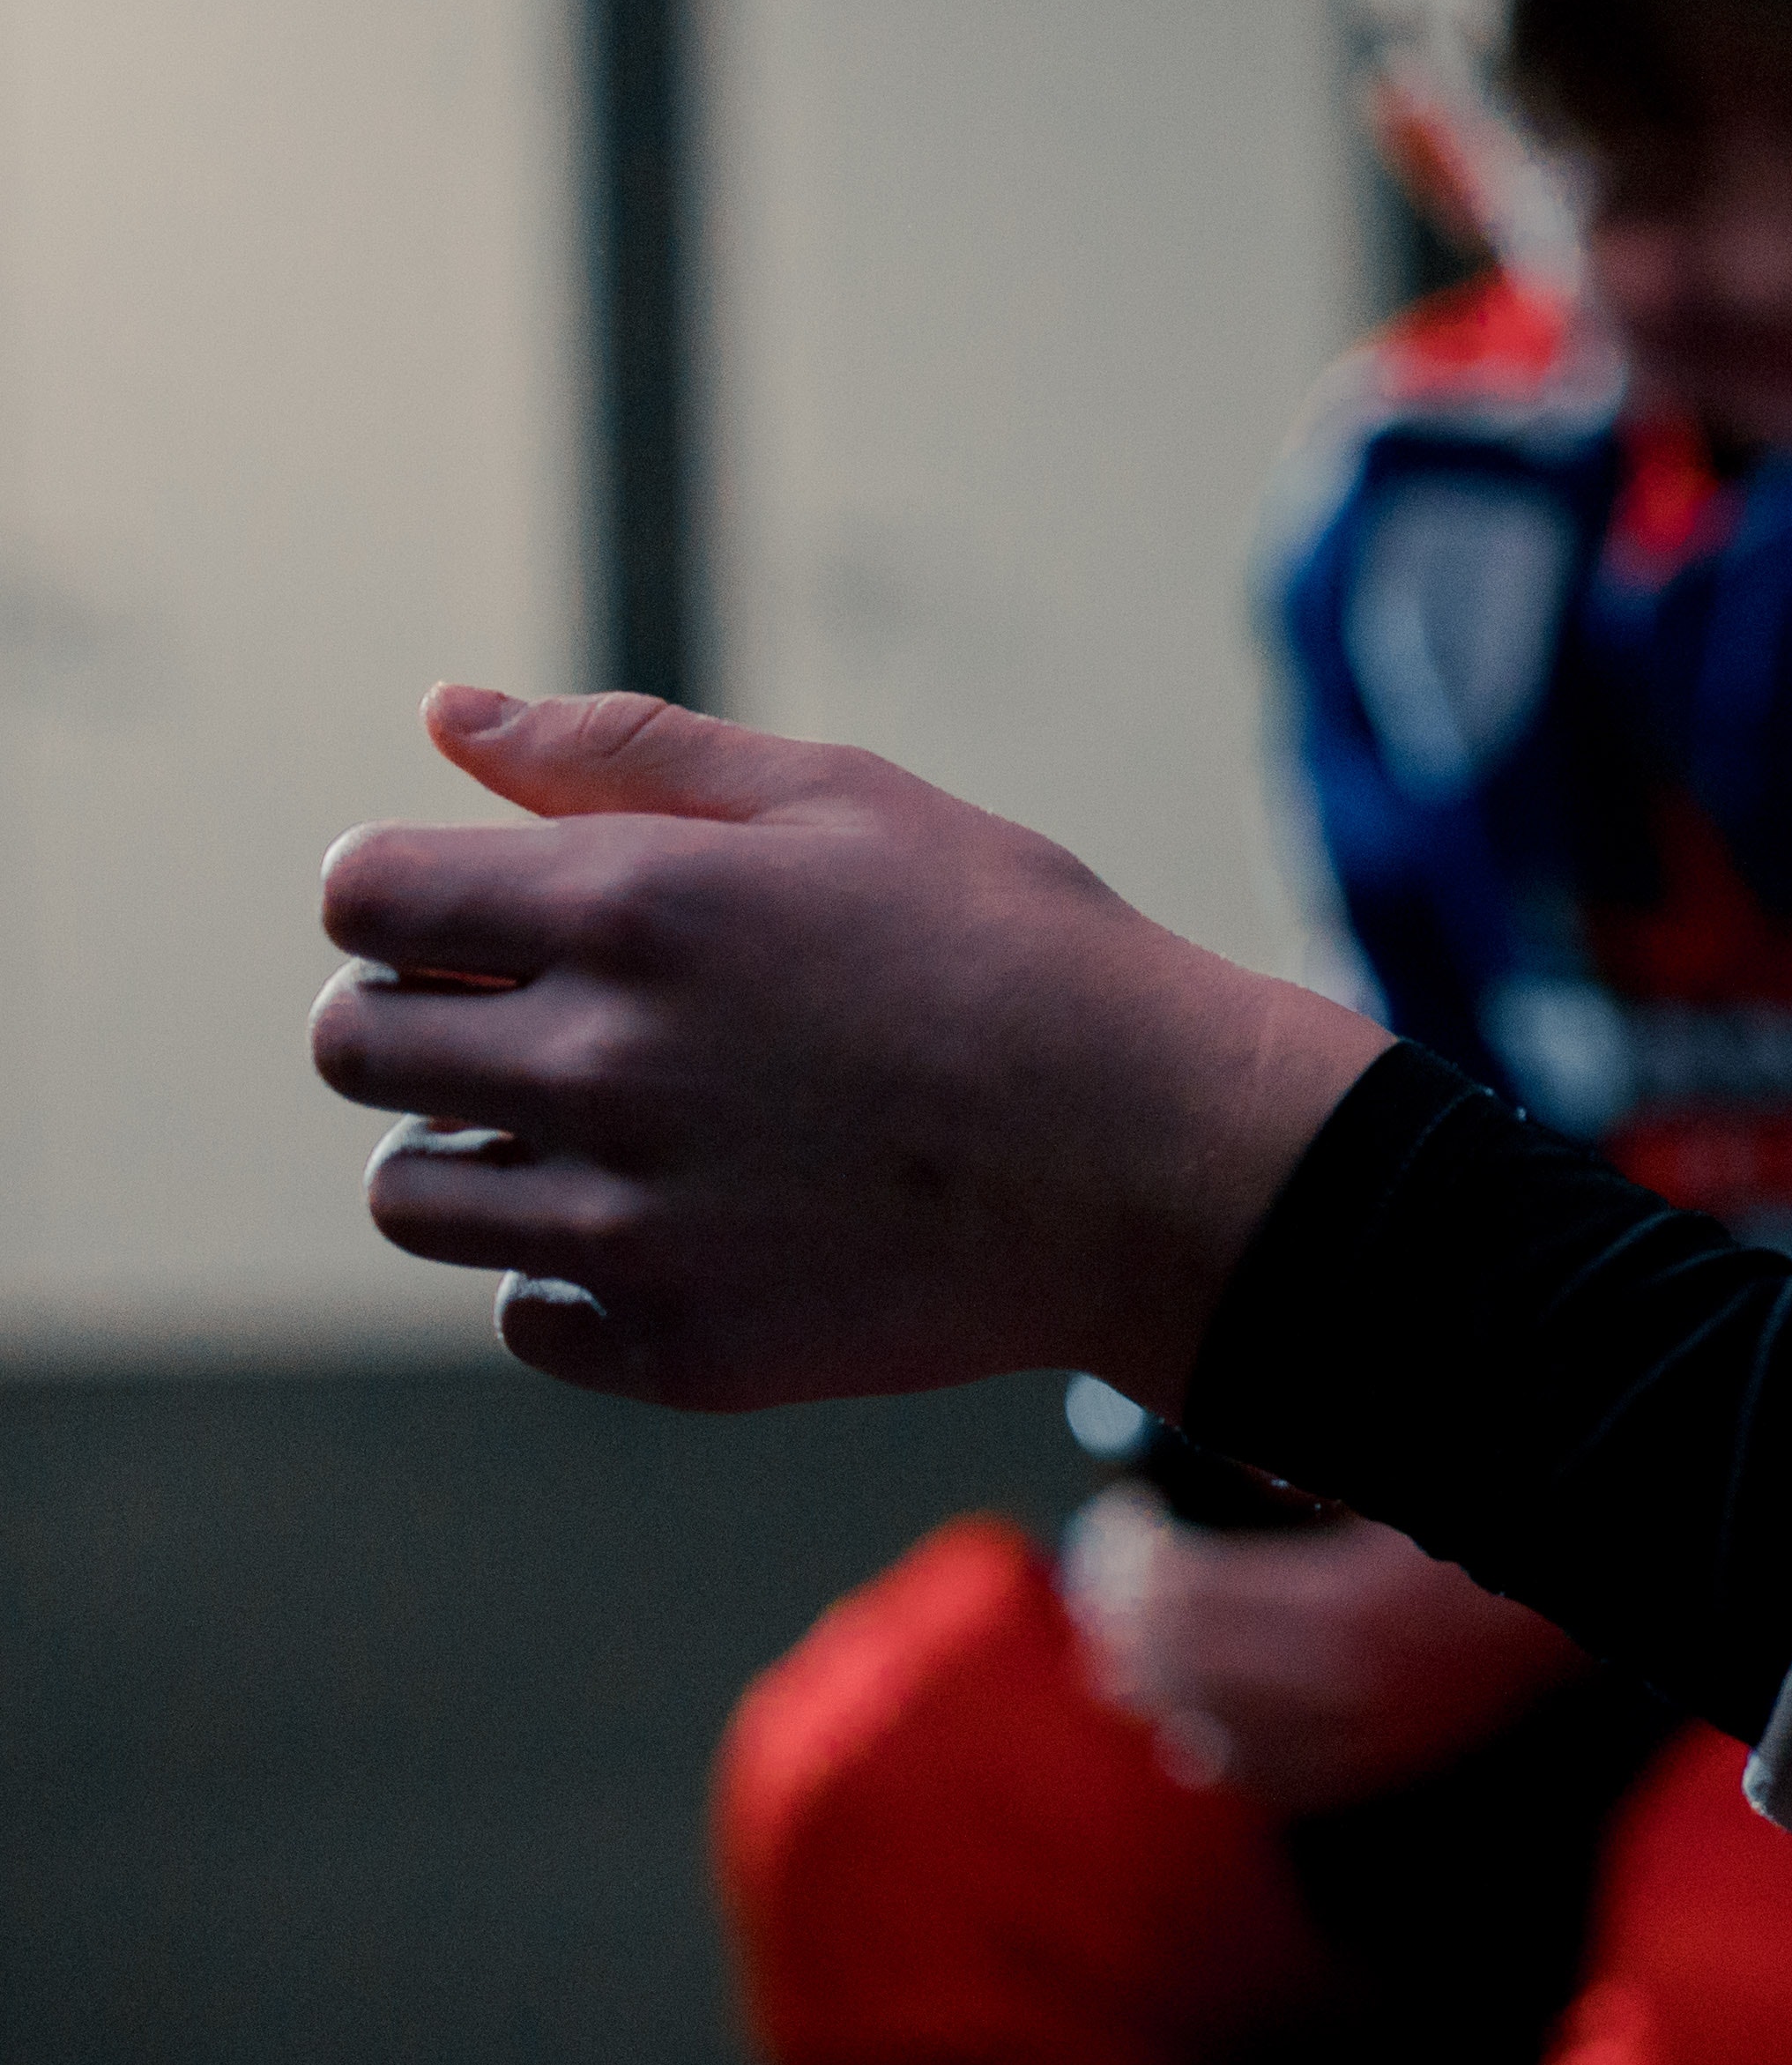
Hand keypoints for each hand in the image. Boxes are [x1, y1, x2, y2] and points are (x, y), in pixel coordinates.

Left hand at [310, 686, 1392, 1415]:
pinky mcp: (676, 1347)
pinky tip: (684, 1221)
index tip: (481, 916)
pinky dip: (571, 1271)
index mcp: (628, 910)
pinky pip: (524, 1311)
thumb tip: (444, 717)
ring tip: (609, 1127)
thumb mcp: (843, 801)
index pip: (365, 898)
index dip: (406, 896)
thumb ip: (625, 754)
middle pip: (356, 1046)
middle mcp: (601, 1068)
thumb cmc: (1016, 952)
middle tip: (543, 1019)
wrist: (1162, 1158)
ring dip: (475, 1149)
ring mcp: (631, 1224)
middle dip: (419, 1017)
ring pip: (412, 1196)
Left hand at [1061, 1483, 1590, 1812]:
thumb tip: (1208, 1472)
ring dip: (1157, 1683)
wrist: (1627, 1562)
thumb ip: (1300, 1470)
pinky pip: (1267, 1777)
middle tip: (1106, 1565)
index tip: (1121, 1515)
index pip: (1179, 1600)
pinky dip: (1215, 1748)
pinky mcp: (1390, 1760)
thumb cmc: (1509, 1487)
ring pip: (1208, 1734)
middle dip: (1124, 1616)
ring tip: (1135, 1634)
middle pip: (1177, 1672)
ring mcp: (1369, 1738)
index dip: (1130, 1558)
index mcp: (1343, 1612)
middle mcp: (1347, 1693)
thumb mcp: (1398, 1466)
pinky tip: (1191, 1719)